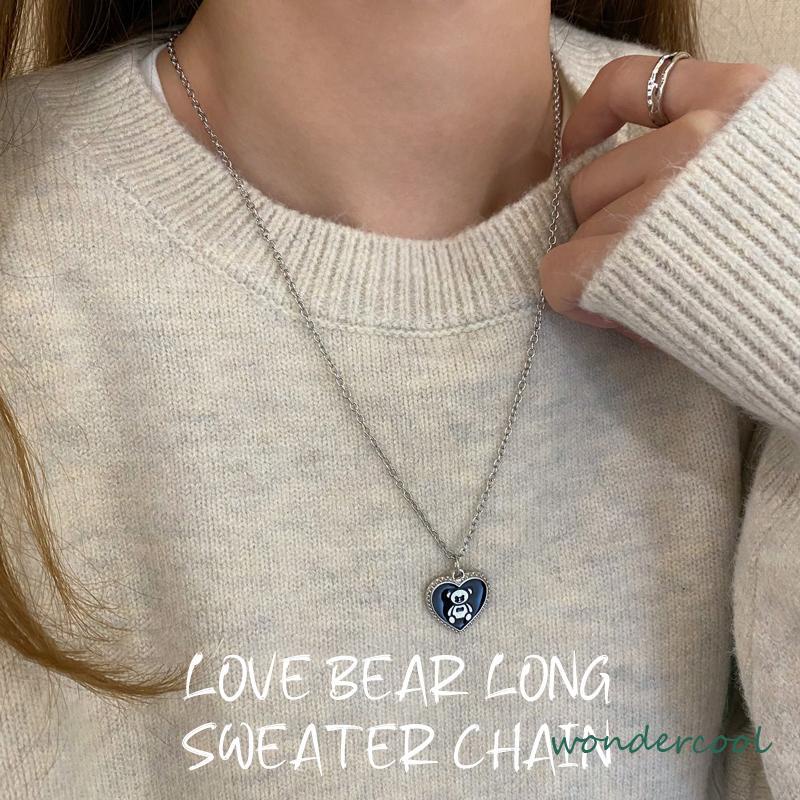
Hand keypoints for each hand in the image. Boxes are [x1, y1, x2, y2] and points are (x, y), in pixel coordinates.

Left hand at [539, 54, 770, 344]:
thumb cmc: (793, 256)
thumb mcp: (765, 172)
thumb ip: (704, 159)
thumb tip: (615, 182)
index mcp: (742, 101)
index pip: (632, 83)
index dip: (593, 122)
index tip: (580, 148)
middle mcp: (701, 135)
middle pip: (591, 180)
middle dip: (604, 226)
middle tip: (640, 264)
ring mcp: (663, 194)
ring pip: (580, 230)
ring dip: (598, 267)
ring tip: (647, 294)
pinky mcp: (628, 256)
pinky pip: (562, 269)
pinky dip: (572, 295)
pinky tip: (609, 310)